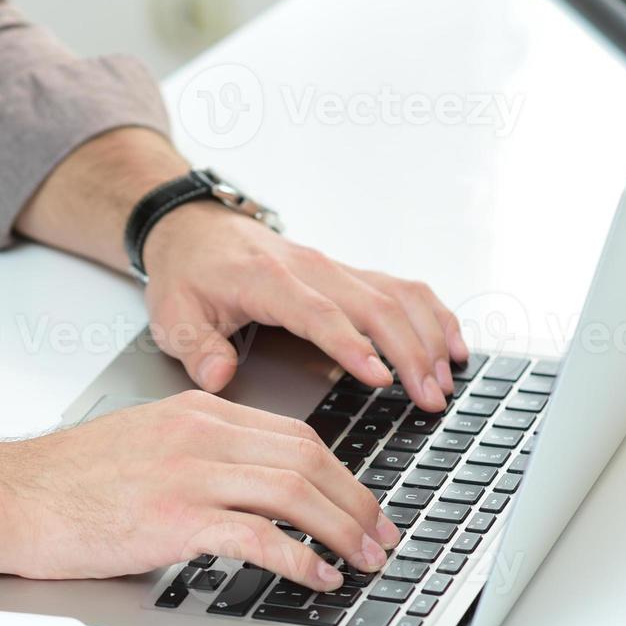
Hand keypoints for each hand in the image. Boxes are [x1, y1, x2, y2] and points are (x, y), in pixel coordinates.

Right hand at [0, 390, 402, 588]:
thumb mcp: (143, 443)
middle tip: (380, 535)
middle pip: (307, 459)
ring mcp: (187, 475)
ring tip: (362, 558)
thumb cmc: (64, 481)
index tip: (362, 504)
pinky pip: (257, 536)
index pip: (294, 434)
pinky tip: (315, 576)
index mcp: (196, 413)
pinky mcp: (173, 519)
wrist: (9, 496)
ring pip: (293, 491)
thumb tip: (246, 491)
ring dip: (340, 529)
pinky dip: (297, 558)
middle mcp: (199, 436)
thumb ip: (196, 454)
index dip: (342, 473)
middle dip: (356, 502)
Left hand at [142, 203, 469, 411]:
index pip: (320, 314)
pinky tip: (452, 345)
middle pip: (374, 306)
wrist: (194, 228)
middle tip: (430, 398)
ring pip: (397, 295)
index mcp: (268, 280)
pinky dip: (433, 315)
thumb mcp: (173, 314)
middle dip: (410, 353)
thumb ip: (197, 348)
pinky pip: (402, 288)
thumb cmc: (187, 273)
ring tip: (446, 381)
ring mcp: (335, 269)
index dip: (352, 346)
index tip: (380, 378)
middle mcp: (311, 269)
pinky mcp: (348, 274)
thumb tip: (219, 377)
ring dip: (428, 336)